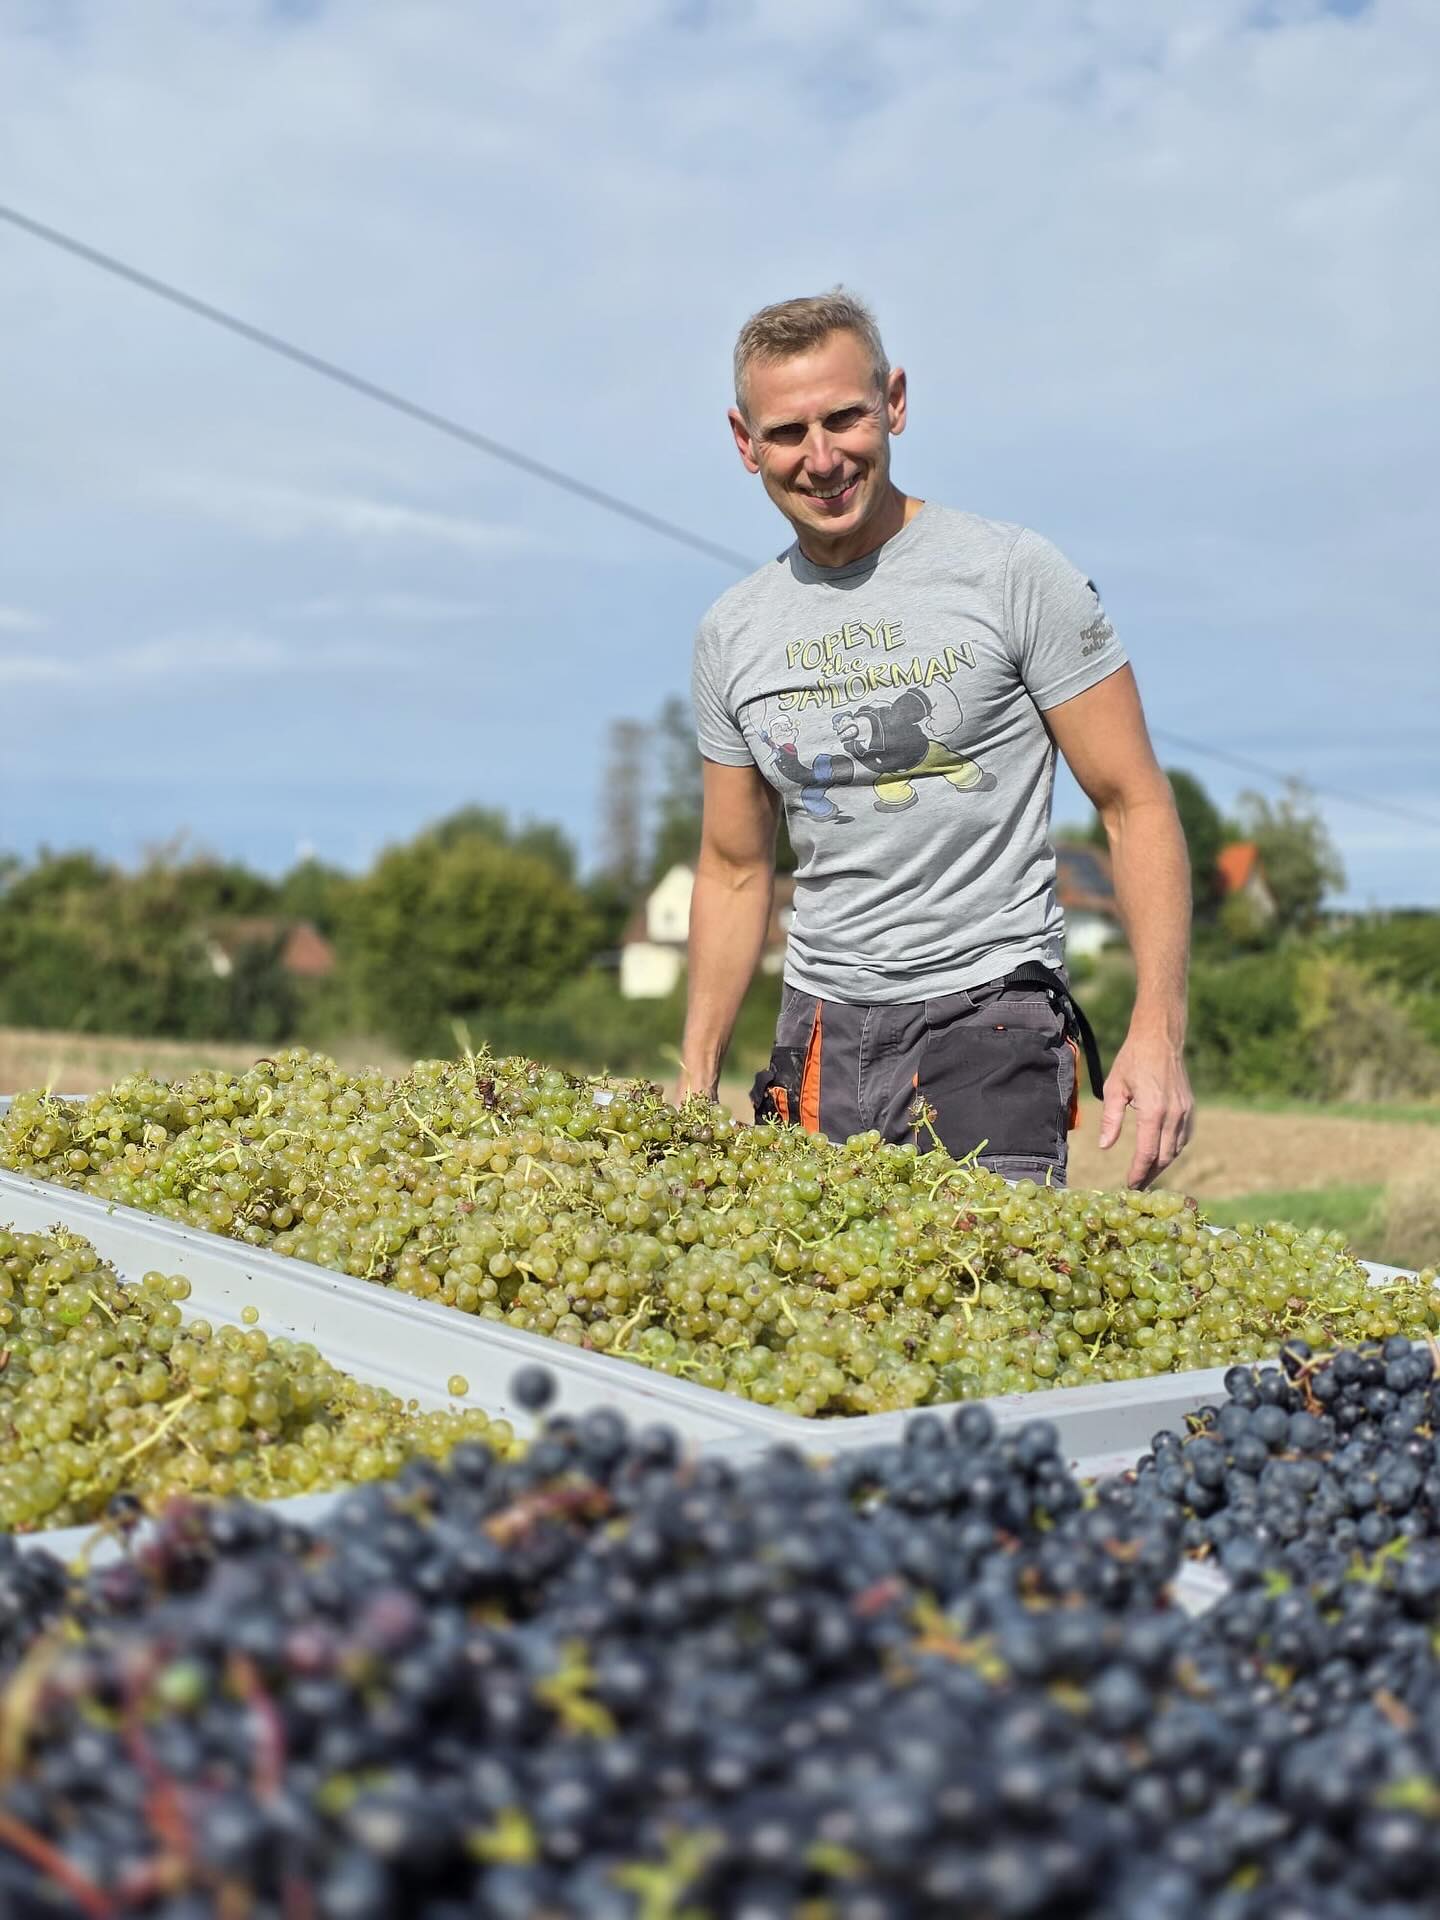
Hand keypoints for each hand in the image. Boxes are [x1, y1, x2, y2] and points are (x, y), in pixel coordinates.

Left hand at [1097, 1027, 1193, 1188]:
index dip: (1139, 1172)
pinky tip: (1162, 1155)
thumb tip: (1105, 1147)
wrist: (1160, 1039)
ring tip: (1147, 1174)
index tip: (1130, 1186)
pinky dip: (1173, 1150)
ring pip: (1176, 1149)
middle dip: (1150, 1174)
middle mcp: (1173, 1114)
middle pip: (1165, 1156)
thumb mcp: (1114, 1087)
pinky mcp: (1191, 1107)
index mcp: (1153, 1110)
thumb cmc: (1133, 1060)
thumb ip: (1111, 1119)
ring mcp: (1186, 1111)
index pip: (1147, 1152)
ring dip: (1162, 1164)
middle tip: (1137, 1187)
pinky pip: (1184, 1137)